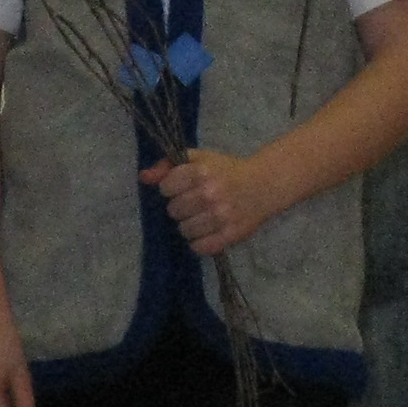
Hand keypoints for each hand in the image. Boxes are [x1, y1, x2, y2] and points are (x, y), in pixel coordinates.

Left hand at [142, 147, 282, 256]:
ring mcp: (221, 216)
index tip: (182, 187)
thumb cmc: (227, 170)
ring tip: (200, 217)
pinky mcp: (231, 235)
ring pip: (184, 230)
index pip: (166, 188)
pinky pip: (200, 247)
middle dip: (180, 207)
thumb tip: (143, 177)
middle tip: (194, 203)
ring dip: (189, 225)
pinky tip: (206, 232)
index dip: (171, 188)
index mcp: (202, 171)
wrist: (264, 185)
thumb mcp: (199, 159)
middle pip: (173, 211)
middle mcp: (210, 194)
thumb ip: (168, 165)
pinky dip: (199, 242)